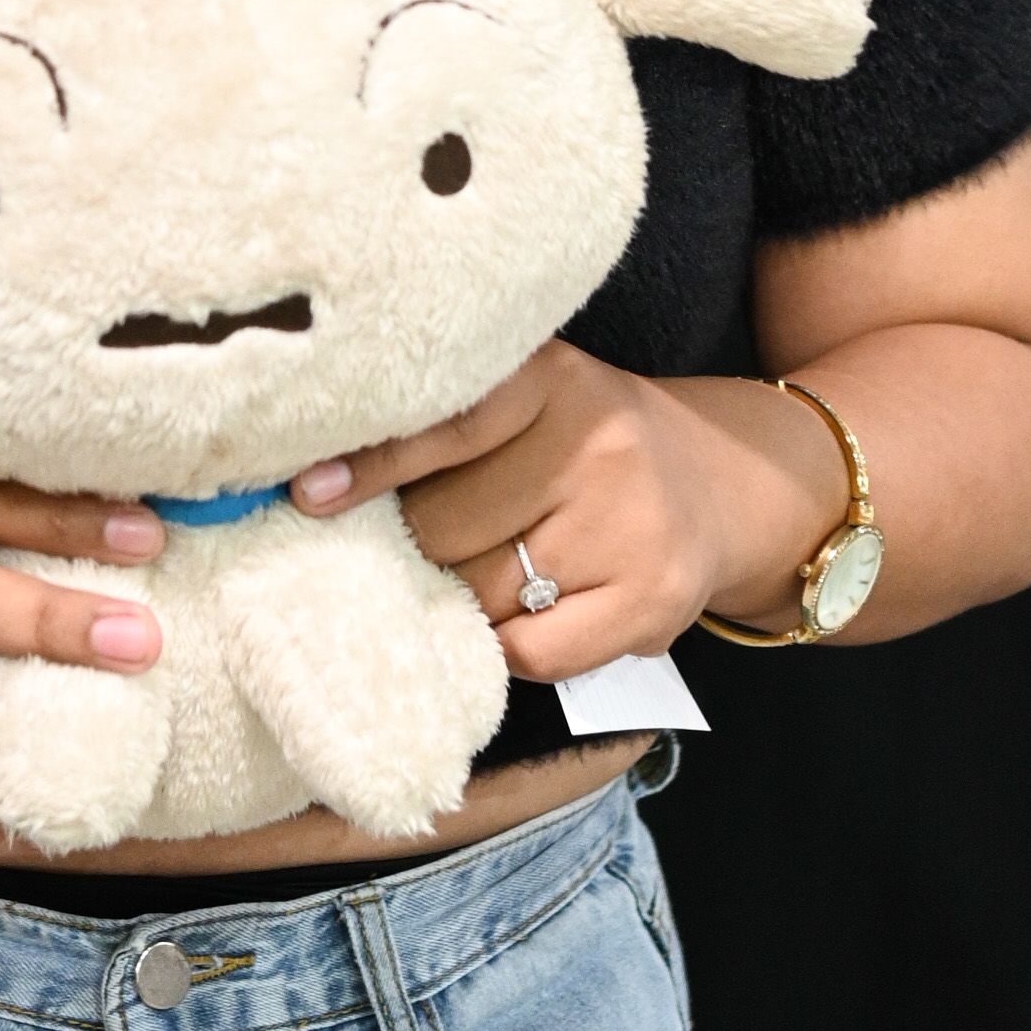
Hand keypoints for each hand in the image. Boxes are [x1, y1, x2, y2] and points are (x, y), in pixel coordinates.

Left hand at [286, 344, 831, 679]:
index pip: (446, 422)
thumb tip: (318, 485)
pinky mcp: (651, 603)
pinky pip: (528, 652)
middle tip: (435, 537)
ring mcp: (630, 528)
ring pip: (479, 592)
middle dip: (421, 542)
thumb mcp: (531, 401)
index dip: (373, 462)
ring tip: (493, 568)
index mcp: (554, 378)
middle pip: (445, 524)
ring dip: (461, 595)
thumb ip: (445, 423)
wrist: (724, 485)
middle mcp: (598, 444)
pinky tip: (527, 613)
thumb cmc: (586, 446)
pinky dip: (507, 646)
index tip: (307, 492)